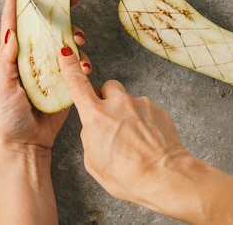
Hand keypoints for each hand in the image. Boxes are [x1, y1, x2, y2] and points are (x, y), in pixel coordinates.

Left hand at [0, 0, 91, 150]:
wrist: (28, 145)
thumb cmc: (7, 117)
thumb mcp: (2, 89)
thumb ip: (7, 62)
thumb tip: (10, 33)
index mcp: (12, 53)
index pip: (12, 18)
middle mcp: (30, 53)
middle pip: (44, 20)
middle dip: (58, 3)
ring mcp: (48, 63)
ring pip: (64, 36)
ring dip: (75, 31)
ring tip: (80, 38)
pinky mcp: (63, 76)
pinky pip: (76, 60)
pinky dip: (83, 58)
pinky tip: (85, 65)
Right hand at [58, 46, 188, 212]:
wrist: (166, 179)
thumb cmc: (128, 177)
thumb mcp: (94, 162)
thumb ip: (90, 137)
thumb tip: (95, 127)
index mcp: (96, 116)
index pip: (78, 84)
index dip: (69, 66)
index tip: (66, 52)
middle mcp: (118, 104)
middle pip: (107, 87)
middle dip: (107, 99)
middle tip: (111, 122)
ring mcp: (140, 104)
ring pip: (128, 101)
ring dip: (128, 114)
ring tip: (134, 141)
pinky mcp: (158, 109)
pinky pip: (145, 110)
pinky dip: (144, 122)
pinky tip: (147, 142)